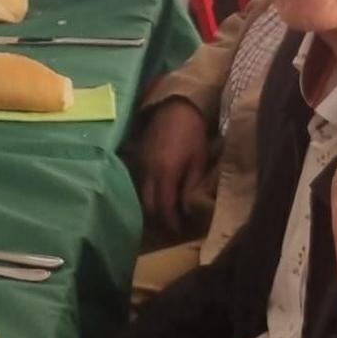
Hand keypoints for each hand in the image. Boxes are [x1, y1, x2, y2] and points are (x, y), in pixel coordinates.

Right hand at [140, 98, 214, 232]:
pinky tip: (158, 191)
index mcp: (165, 174)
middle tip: (172, 223)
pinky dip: (148, 191)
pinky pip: (140, 181)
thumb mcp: (198, 161)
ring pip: (142, 193)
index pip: (164, 207)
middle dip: (159, 217)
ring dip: (152, 204)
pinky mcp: (138, 156)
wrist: (176, 107)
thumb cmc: (192, 134)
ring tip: (166, 209)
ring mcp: (141, 164)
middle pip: (148, 204)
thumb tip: (186, 208)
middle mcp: (148, 172)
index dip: (171, 222)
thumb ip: (190, 186)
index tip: (179, 230)